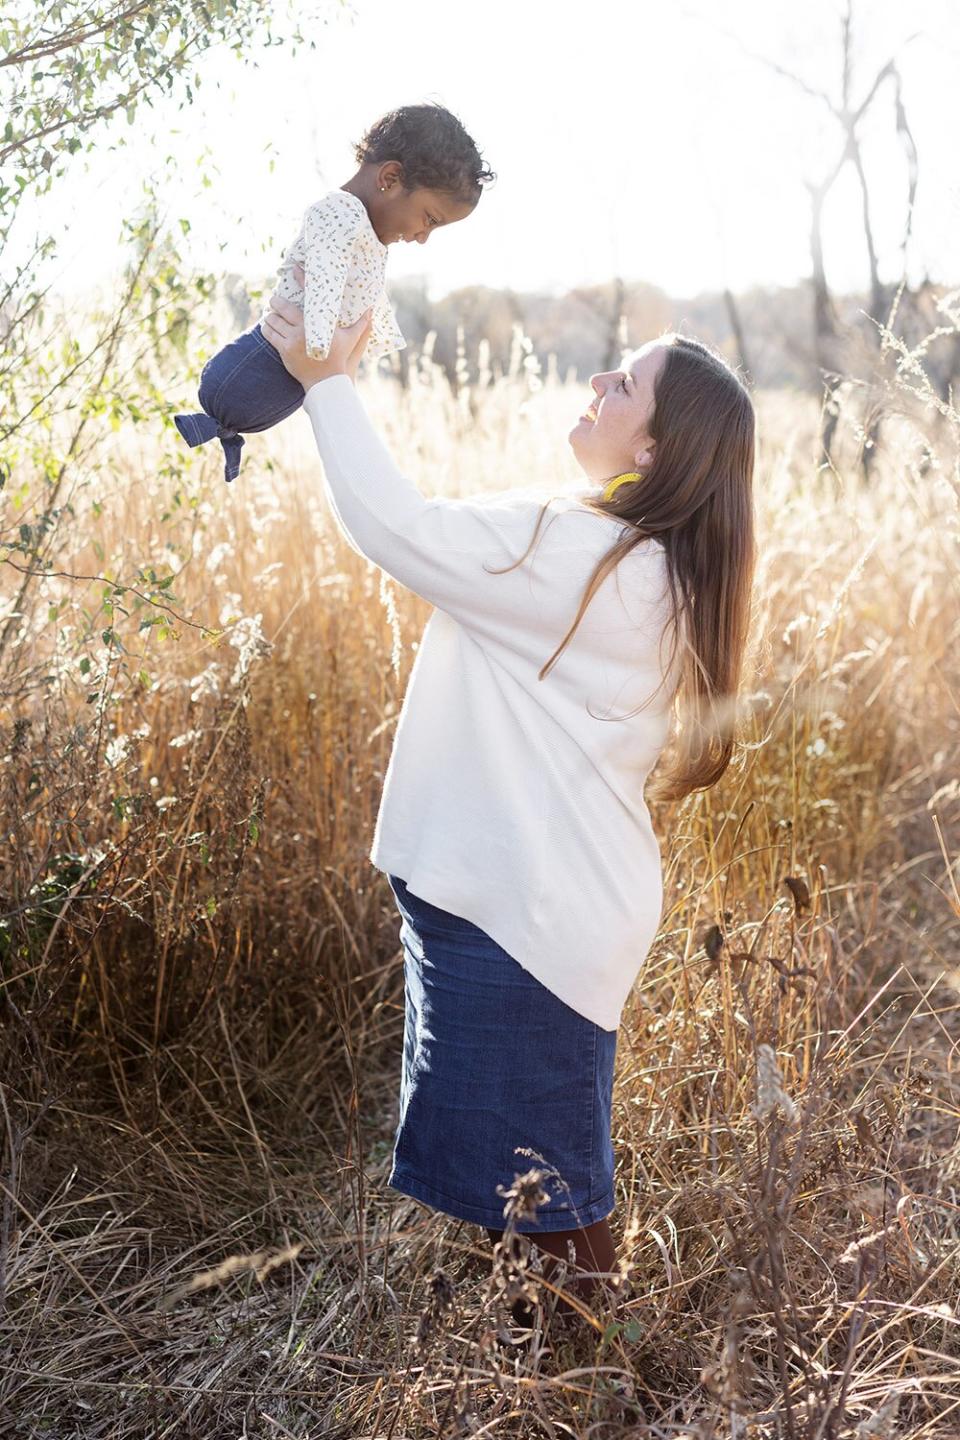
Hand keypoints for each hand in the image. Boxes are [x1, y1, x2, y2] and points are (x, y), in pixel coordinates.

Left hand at [262, 267, 373, 388]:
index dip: (299, 278)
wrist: (327, 382)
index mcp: (316, 323)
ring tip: (271, 314)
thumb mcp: (351, 340)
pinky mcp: (284, 351)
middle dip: (276, 301)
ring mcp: (291, 340)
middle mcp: (302, 329)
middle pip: (282, 307)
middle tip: (275, 300)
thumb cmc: (339, 359)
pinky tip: (268, 326)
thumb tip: (372, 311)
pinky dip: (267, 328)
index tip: (293, 268)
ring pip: (273, 320)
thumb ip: (360, 324)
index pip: (307, 295)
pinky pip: (270, 335)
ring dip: (270, 315)